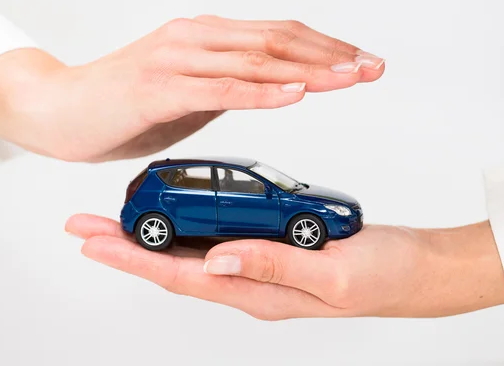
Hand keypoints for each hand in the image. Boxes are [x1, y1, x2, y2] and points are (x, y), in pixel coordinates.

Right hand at [0, 16, 384, 161]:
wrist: (60, 109)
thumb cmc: (125, 102)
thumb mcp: (190, 90)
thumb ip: (227, 84)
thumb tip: (268, 87)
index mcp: (207, 36)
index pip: (279, 35)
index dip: (325, 47)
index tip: (363, 62)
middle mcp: (196, 38)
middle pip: (277, 41)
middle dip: (331, 56)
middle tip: (372, 67)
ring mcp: (177, 60)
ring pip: (255, 60)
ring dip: (308, 70)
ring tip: (349, 78)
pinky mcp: (158, 89)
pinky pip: (218, 89)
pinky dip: (260, 91)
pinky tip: (293, 93)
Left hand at [65, 215, 503, 319]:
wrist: (416, 271)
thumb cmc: (384, 276)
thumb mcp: (333, 273)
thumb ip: (275, 265)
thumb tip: (216, 258)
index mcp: (261, 293)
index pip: (182, 277)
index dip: (133, 259)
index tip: (92, 241)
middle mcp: (253, 281)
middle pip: (176, 265)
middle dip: (128, 248)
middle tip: (87, 227)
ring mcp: (264, 265)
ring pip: (196, 250)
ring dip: (156, 236)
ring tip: (120, 220)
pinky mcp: (277, 246)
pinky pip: (224, 236)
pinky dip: (195, 223)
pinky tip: (184, 212)